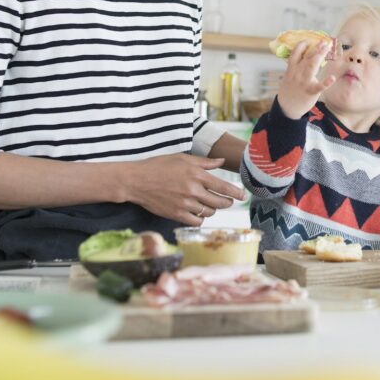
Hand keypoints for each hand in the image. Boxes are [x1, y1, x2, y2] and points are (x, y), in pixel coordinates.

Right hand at [117, 153, 246, 225]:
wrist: (137, 180)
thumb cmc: (159, 166)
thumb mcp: (182, 158)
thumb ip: (205, 162)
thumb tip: (222, 161)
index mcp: (197, 175)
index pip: (224, 187)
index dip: (236, 193)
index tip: (242, 196)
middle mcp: (193, 190)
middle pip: (220, 202)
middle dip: (227, 202)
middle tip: (227, 201)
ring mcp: (185, 204)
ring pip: (209, 212)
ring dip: (212, 209)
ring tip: (209, 204)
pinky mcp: (176, 215)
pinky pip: (196, 221)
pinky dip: (200, 218)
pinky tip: (198, 212)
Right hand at [277, 39, 336, 119]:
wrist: (286, 108)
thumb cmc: (290, 90)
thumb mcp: (288, 77)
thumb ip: (295, 67)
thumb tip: (303, 57)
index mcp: (291, 69)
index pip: (295, 53)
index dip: (302, 45)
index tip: (308, 40)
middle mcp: (297, 73)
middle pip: (307, 57)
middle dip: (315, 48)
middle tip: (323, 41)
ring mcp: (304, 81)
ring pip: (312, 66)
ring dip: (320, 55)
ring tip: (327, 48)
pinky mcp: (310, 91)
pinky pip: (319, 86)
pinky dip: (326, 82)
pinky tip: (332, 78)